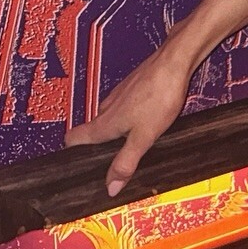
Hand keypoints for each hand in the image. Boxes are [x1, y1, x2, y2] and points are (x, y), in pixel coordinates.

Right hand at [64, 41, 193, 196]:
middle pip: (93, 131)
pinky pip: (125, 106)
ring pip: (110, 117)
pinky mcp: (134, 85)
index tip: (77, 167)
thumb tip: (109, 187)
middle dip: (100, 146)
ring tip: (134, 142)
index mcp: (103, 123)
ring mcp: (119, 94)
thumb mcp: (143, 137)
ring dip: (118, 130)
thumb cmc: (160, 95)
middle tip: (114, 162)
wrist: (176, 60)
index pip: (72, 140)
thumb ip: (125, 163)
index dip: (71, 155)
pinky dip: (131, 116)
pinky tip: (148, 120)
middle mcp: (106, 107)